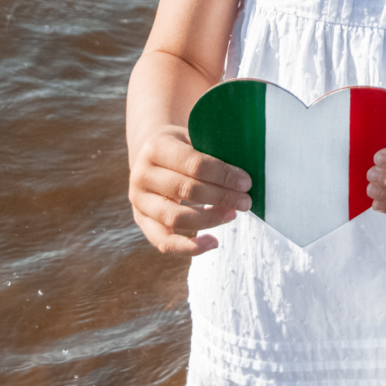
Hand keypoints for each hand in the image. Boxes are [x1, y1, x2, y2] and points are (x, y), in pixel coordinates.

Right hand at [128, 125, 251, 255]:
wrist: (151, 155)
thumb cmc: (181, 146)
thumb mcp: (192, 138)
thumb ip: (212, 152)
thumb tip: (244, 175)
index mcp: (156, 147)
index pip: (194, 164)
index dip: (223, 175)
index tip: (246, 182)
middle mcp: (142, 174)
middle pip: (186, 190)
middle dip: (221, 197)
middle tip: (246, 201)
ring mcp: (139, 200)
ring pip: (175, 218)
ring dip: (209, 219)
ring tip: (232, 214)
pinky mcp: (141, 221)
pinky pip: (163, 242)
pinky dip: (189, 247)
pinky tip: (213, 242)